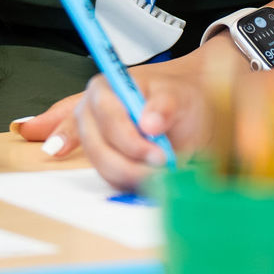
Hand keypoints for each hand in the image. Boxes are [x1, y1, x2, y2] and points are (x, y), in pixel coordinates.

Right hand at [77, 74, 211, 192]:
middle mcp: (91, 115)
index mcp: (104, 89)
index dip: (130, 139)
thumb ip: (165, 106)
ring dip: (134, 176)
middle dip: (131, 165)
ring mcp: (93, 141)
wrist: (181, 118)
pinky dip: (133, 183)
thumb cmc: (175, 102)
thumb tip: (150, 123)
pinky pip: (111, 180)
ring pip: (104, 168)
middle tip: (162, 170)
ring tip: (163, 173)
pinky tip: (152, 177)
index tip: (158, 155)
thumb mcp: (178, 97)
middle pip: (99, 147)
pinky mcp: (101, 162)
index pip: (108, 116)